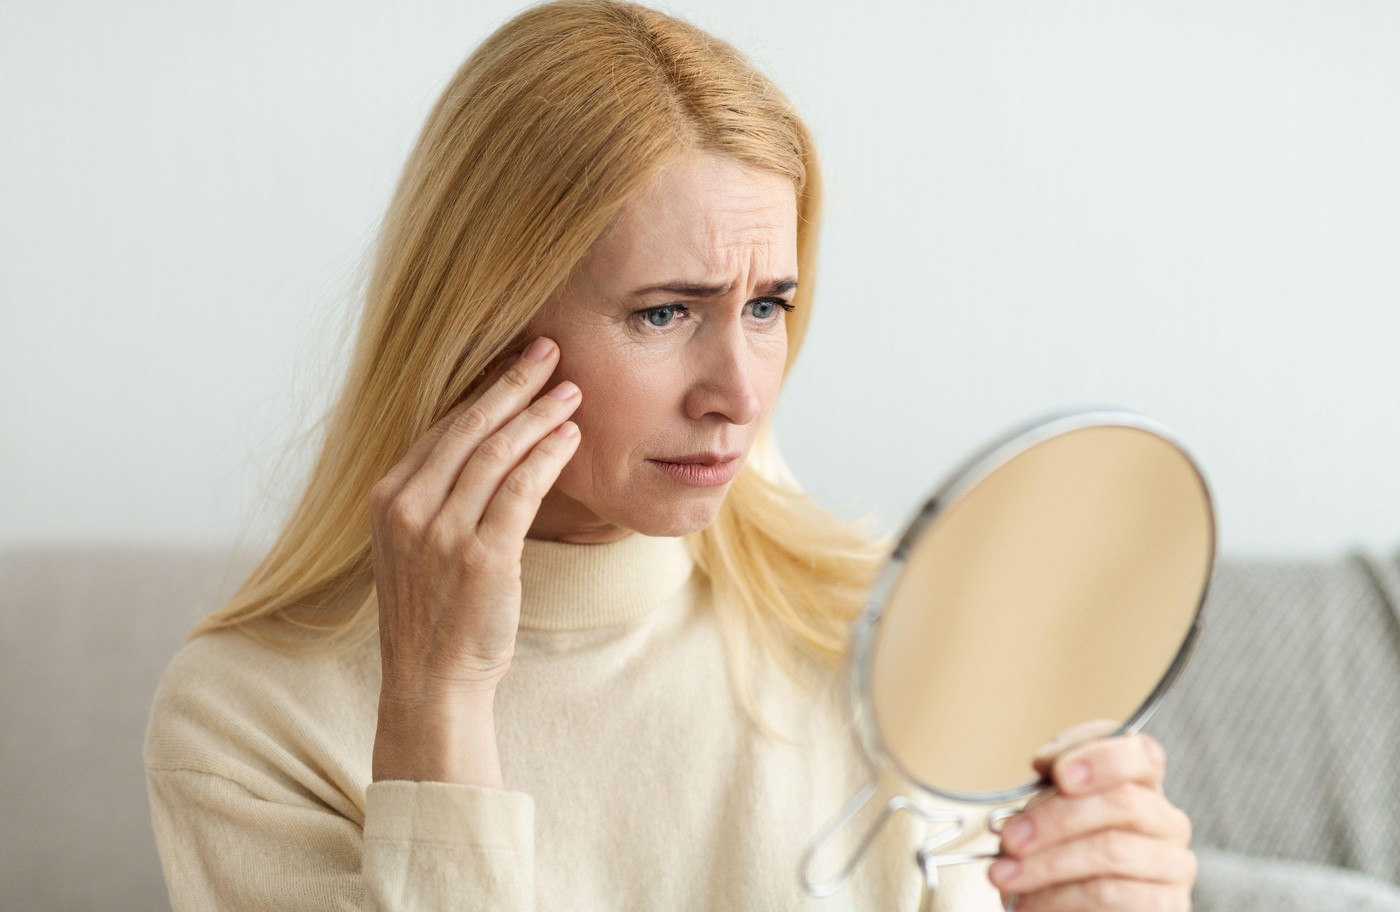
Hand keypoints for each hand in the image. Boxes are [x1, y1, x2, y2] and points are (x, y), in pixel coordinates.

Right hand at [368, 336, 580, 783]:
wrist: (430, 681)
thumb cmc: (433, 613)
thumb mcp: (417, 545)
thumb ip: (437, 496)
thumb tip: (484, 445)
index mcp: (387, 498)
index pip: (442, 427)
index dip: (483, 390)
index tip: (516, 363)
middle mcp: (407, 507)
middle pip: (470, 426)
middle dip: (514, 382)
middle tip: (551, 350)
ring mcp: (441, 531)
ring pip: (497, 451)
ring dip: (539, 413)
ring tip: (572, 390)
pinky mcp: (480, 556)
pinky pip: (520, 489)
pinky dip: (548, 456)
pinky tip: (571, 436)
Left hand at [988, 721, 1195, 910]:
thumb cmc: (1059, 857)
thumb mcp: (1048, 815)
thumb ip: (1051, 789)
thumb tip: (1045, 766)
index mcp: (1141, 785)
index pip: (1140, 753)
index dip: (1100, 757)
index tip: (1058, 773)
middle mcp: (1166, 820)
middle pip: (1121, 802)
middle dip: (1055, 819)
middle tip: (1009, 838)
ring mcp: (1173, 864)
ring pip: (1112, 851)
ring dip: (1048, 864)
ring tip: (1006, 876)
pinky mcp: (1165, 905)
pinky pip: (1113, 895)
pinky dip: (1062, 898)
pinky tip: (1032, 903)